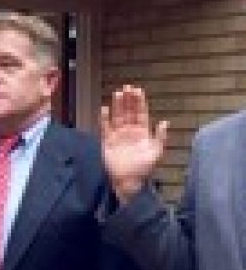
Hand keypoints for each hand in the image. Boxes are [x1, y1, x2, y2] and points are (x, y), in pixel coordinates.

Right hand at [99, 85, 167, 202]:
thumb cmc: (143, 169)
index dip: (139, 102)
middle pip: (128, 112)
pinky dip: (104, 118)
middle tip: (127, 87)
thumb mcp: (156, 152)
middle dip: (128, 100)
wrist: (128, 182)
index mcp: (142, 132)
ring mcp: (118, 136)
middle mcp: (130, 132)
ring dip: (118, 105)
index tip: (137, 90)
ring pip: (118, 116)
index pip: (140, 113)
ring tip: (118, 93)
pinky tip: (105, 108)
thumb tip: (164, 122)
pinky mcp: (107, 142)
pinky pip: (105, 127)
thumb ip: (160, 136)